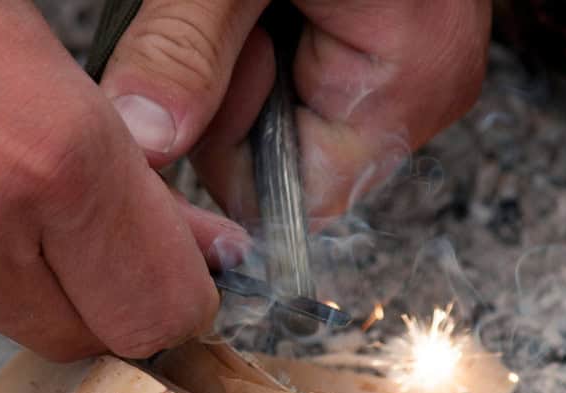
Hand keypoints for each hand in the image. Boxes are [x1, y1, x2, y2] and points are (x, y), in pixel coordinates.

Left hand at [98, 0, 490, 221]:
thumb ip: (185, 48)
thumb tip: (143, 142)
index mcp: (406, 87)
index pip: (295, 201)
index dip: (227, 151)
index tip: (206, 72)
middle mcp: (422, 95)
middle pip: (288, 163)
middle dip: (235, 101)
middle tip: (238, 15)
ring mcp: (412, 73)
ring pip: (289, 121)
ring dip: (247, 69)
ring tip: (255, 1)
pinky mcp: (392, 49)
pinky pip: (307, 83)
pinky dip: (269, 49)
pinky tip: (271, 5)